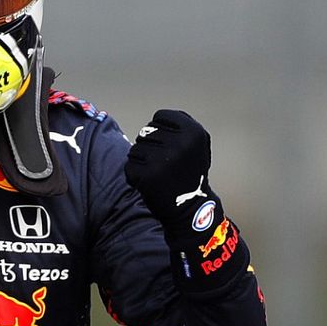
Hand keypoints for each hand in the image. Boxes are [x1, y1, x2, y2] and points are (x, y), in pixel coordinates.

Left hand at [124, 110, 212, 226]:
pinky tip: (151, 182)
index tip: (171, 145)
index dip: (162, 130)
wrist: (190, 208)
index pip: (160, 116)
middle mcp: (179, 144)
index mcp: (193, 131)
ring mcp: (162, 160)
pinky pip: (130, 164)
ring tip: (159, 172)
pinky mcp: (147, 175)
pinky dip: (136, 173)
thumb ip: (180, 127)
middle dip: (151, 145)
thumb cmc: (190, 173)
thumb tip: (157, 120)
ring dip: (142, 159)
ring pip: (135, 148)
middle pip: (146, 131)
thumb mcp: (196, 144)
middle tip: (166, 163)